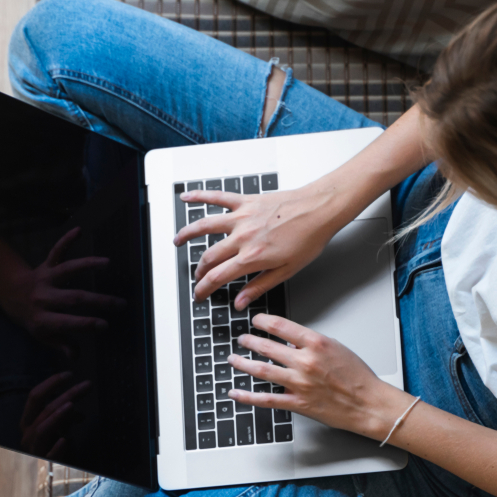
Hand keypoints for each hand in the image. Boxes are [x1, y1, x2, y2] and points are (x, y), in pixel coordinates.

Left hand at [0, 227, 126, 356]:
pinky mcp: (46, 265)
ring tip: (106, 263)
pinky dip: (66, 240)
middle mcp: (43, 298)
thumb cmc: (32, 317)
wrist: (11, 295)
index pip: (66, 322)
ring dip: (87, 265)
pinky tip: (78, 231)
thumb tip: (76, 355)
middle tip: (120, 304)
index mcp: (42, 319)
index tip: (105, 325)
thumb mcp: (42, 336)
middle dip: (98, 301)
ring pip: (67, 270)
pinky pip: (56, 251)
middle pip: (73, 298)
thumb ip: (60, 344)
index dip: (85, 324)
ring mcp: (45, 279)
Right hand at [19, 372, 91, 459]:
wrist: (56, 468)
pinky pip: (48, 455)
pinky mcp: (43, 462)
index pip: (35, 396)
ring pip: (42, 429)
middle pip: (43, 408)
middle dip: (65, 394)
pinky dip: (56, 448)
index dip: (51, 383)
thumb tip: (74, 402)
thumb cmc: (56, 444)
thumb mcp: (61, 425)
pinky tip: (65, 441)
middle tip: (86, 385)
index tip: (69, 374)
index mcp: (28, 420)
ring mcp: (34, 448)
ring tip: (71, 406)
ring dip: (56, 416)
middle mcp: (28, 432)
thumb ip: (65, 413)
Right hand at [172, 183, 345, 308]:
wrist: (320, 209)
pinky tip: (186, 197)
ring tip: (177, 241)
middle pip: (209, 256)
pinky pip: (218, 197)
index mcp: (252, 257)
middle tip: (197, 277)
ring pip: (205, 226)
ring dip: (187, 234)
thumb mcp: (287, 271)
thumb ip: (259, 286)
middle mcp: (243, 237)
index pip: (218, 277)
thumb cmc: (309, 238)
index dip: (204, 288)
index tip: (199, 294)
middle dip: (198, 270)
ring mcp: (242, 217)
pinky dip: (200, 195)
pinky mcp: (246, 201)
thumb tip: (241, 301)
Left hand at [225, 314, 391, 435]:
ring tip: (233, 359)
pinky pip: (266, 399)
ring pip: (262, 371)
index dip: (263, 321)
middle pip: (267, 347)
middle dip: (249, 341)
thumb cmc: (358, 376)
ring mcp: (299, 383)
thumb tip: (290, 342)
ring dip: (242, 363)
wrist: (368, 403)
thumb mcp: (337, 348)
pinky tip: (235, 392)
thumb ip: (311, 343)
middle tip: (242, 339)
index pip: (281, 326)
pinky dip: (247, 396)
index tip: (256, 320)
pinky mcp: (298, 403)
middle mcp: (305, 362)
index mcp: (316, 343)